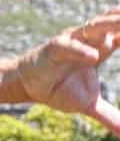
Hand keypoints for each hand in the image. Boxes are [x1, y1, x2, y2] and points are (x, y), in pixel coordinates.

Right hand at [16, 9, 119, 135]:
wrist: (28, 86)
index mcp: (101, 48)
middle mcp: (89, 40)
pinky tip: (94, 56)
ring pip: (93, 27)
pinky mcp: (53, 48)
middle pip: (113, 24)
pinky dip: (81, 50)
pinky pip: (68, 46)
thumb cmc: (60, 89)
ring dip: (110, 25)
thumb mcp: (89, 105)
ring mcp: (71, 40)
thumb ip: (109, 116)